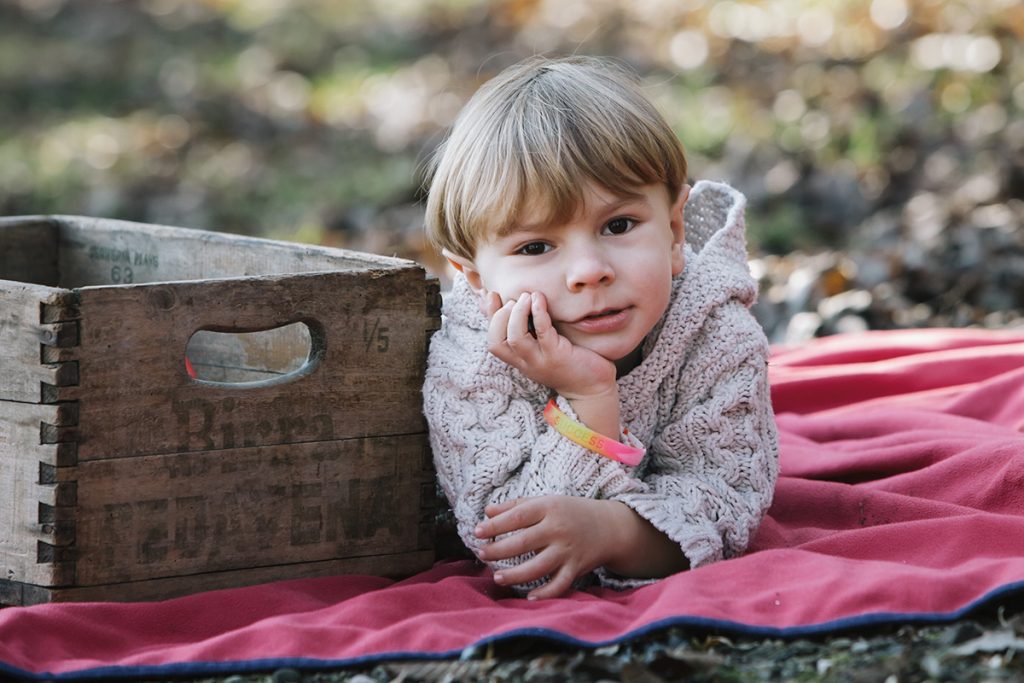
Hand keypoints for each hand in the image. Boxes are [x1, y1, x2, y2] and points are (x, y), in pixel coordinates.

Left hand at [474, 495, 618, 598]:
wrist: (609, 527)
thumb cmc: (569, 512)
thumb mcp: (545, 502)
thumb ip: (515, 506)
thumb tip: (487, 513)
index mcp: (549, 508)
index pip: (517, 516)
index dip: (495, 525)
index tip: (477, 532)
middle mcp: (558, 529)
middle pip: (523, 542)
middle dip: (499, 550)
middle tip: (481, 554)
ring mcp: (568, 550)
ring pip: (538, 567)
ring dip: (515, 575)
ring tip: (497, 577)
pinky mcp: (576, 568)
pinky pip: (560, 584)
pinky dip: (545, 593)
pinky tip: (529, 597)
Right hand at [481, 290, 615, 400]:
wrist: (592, 388)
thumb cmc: (568, 361)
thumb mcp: (543, 347)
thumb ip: (530, 330)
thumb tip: (512, 304)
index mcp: (520, 360)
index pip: (493, 342)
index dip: (488, 317)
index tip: (492, 295)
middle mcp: (526, 362)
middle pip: (496, 343)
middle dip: (499, 316)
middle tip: (515, 299)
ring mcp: (541, 360)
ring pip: (516, 339)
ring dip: (517, 314)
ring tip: (527, 296)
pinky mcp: (558, 356)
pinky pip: (543, 333)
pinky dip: (538, 313)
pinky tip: (539, 299)